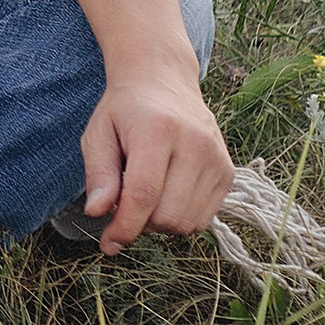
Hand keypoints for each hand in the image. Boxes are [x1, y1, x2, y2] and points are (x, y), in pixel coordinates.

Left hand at [82, 62, 234, 253]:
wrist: (164, 81)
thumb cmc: (125, 110)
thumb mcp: (98, 134)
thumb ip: (98, 174)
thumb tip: (97, 212)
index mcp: (159, 129)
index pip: (144, 194)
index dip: (124, 227)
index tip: (107, 244)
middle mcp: (195, 143)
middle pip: (168, 215)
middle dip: (140, 224)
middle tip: (125, 206)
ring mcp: (217, 158)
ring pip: (188, 223)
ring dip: (160, 224)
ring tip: (146, 198)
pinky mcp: (228, 171)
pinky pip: (204, 219)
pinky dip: (181, 219)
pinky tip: (167, 197)